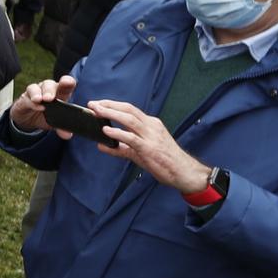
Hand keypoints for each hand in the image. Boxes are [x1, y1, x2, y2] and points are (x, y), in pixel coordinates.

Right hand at [8, 74, 75, 133]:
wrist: (28, 120)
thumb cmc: (46, 116)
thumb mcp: (55, 123)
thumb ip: (62, 128)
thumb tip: (67, 135)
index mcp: (59, 94)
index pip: (65, 85)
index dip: (67, 81)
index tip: (67, 82)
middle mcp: (47, 90)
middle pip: (49, 84)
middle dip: (50, 90)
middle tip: (50, 98)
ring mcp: (35, 93)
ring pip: (36, 87)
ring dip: (38, 93)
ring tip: (40, 100)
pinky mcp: (24, 99)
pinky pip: (26, 98)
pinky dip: (31, 102)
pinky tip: (35, 106)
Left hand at [85, 99, 211, 191]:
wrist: (185, 172)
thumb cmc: (165, 162)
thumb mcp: (139, 152)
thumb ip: (120, 148)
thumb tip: (101, 146)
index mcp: (151, 124)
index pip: (130, 109)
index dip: (113, 105)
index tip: (98, 104)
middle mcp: (152, 127)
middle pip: (128, 110)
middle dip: (109, 105)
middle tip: (92, 104)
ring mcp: (151, 137)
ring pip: (129, 119)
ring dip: (111, 113)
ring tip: (96, 112)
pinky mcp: (149, 148)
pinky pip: (131, 138)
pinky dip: (118, 133)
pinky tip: (106, 131)